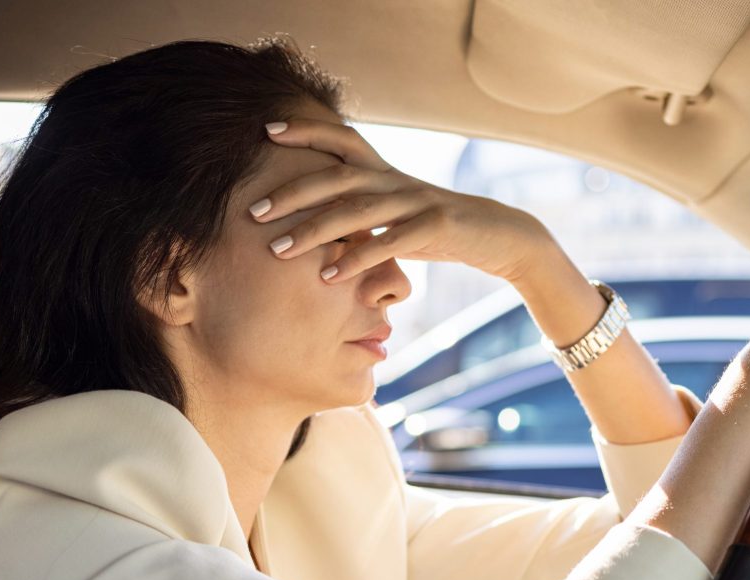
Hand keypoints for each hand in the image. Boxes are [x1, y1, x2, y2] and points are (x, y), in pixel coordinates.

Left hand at [251, 118, 549, 282]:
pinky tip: (330, 277)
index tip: (265, 131)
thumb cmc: (436, 228)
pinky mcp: (434, 226)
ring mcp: (415, 201)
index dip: (305, 131)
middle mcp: (395, 179)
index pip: (340, 140)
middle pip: (336, 177)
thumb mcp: (396, 213)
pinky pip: (389, 242)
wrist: (496, 235)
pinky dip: (357, 260)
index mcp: (385, 171)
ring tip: (279, 251)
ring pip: (356, 210)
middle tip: (253, 211)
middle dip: (291, 193)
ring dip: (314, 231)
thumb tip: (317, 222)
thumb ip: (360, 212)